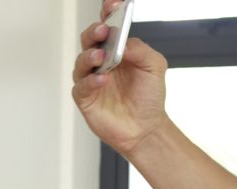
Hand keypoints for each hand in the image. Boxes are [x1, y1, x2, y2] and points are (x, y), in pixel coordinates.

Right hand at [72, 0, 171, 156]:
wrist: (146, 129)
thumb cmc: (148, 98)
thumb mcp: (154, 67)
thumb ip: (141, 49)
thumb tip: (123, 42)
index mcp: (117, 50)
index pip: (107, 25)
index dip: (108, 12)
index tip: (114, 4)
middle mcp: (101, 61)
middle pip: (89, 39)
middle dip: (95, 32)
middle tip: (104, 31)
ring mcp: (91, 78)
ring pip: (81, 61)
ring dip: (90, 56)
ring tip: (101, 57)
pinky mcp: (86, 97)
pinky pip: (82, 85)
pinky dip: (91, 81)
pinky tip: (103, 79)